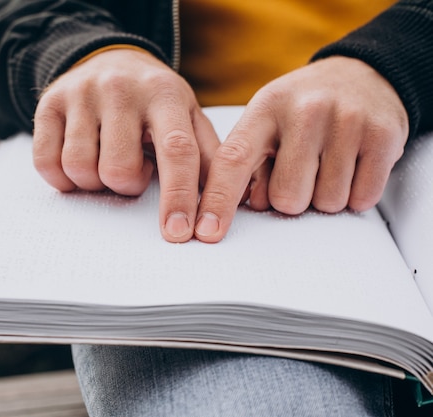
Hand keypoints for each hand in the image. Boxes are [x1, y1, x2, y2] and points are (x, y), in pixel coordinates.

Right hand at [33, 48, 220, 241]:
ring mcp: (80, 94)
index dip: (178, 197)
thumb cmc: (154, 100)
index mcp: (164, 94)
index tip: (179, 233)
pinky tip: (79, 162)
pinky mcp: (48, 103)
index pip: (176, 151)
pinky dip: (62, 178)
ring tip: (106, 160)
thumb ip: (206, 155)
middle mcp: (120, 89)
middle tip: (132, 170)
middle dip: (127, 185)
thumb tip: (223, 203)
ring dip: (94, 181)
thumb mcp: (188, 115)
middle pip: (118, 170)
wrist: (109, 60)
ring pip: (79, 168)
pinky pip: (46, 162)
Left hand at [194, 56, 408, 242]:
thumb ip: (247, 163)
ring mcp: (346, 121)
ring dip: (324, 196)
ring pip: (327, 202)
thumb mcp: (266, 121)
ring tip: (327, 163)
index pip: (233, 160)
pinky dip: (355, 194)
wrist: (362, 75)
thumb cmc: (302, 108)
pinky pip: (362, 198)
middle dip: (291, 198)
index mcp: (265, 109)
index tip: (206, 232)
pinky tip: (351, 165)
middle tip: (300, 171)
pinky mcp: (383, 135)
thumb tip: (240, 208)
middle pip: (286, 198)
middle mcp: (305, 111)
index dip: (218, 200)